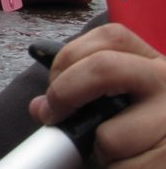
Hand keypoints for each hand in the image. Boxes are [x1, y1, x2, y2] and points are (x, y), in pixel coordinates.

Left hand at [28, 23, 165, 167]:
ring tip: (115, 151)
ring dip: (99, 150)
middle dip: (65, 92)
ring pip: (110, 134)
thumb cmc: (140, 133)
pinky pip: (124, 168)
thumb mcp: (118, 103)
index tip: (53, 84)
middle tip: (52, 116)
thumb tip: (39, 107)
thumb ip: (79, 93)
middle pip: (103, 67)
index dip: (70, 57)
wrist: (162, 159)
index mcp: (153, 63)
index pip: (110, 36)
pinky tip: (130, 165)